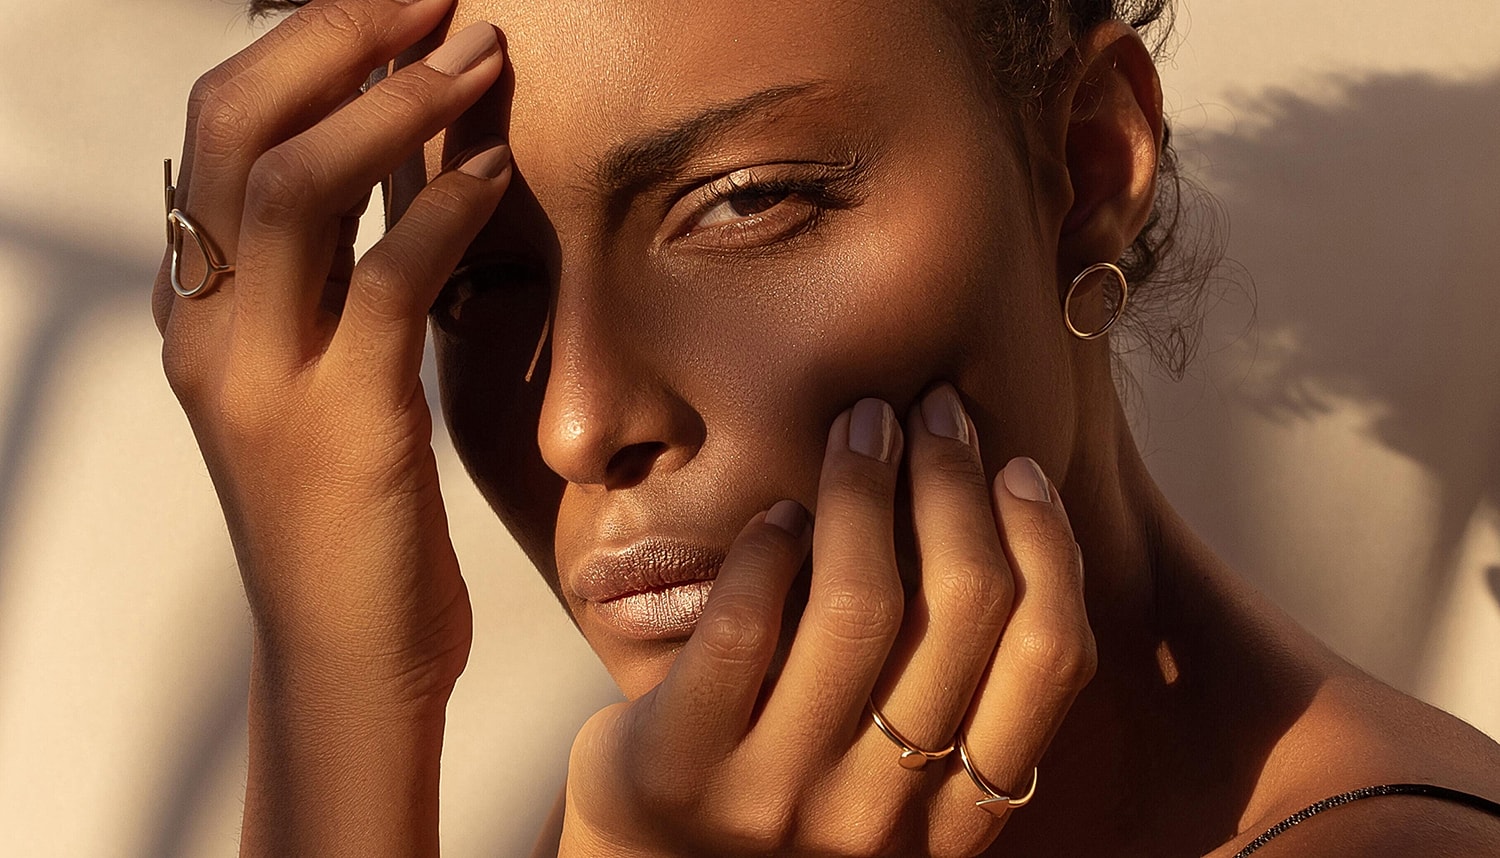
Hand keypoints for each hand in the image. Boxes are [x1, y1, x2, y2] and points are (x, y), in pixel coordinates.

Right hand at [153, 0, 509, 851]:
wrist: (346, 659)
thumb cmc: (353, 519)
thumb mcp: (325, 383)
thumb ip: (334, 281)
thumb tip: (390, 170)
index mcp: (201, 310)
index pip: (218, 128)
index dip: (301, 46)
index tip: (387, 6)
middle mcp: (211, 329)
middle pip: (237, 125)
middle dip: (335, 40)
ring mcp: (265, 377)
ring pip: (298, 185)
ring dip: (395, 103)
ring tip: (476, 53)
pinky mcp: (344, 424)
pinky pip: (386, 284)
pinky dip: (443, 210)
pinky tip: (497, 168)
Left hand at [559, 386, 1096, 856]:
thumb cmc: (784, 808)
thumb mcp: (891, 783)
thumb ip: (945, 695)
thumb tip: (999, 523)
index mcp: (958, 816)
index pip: (1050, 660)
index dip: (1048, 545)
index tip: (1015, 468)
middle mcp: (884, 815)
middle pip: (963, 610)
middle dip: (954, 483)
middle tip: (931, 414)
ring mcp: (780, 797)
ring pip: (861, 605)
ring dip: (865, 489)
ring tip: (862, 428)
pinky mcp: (681, 770)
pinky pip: (746, 626)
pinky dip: (770, 548)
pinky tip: (778, 518)